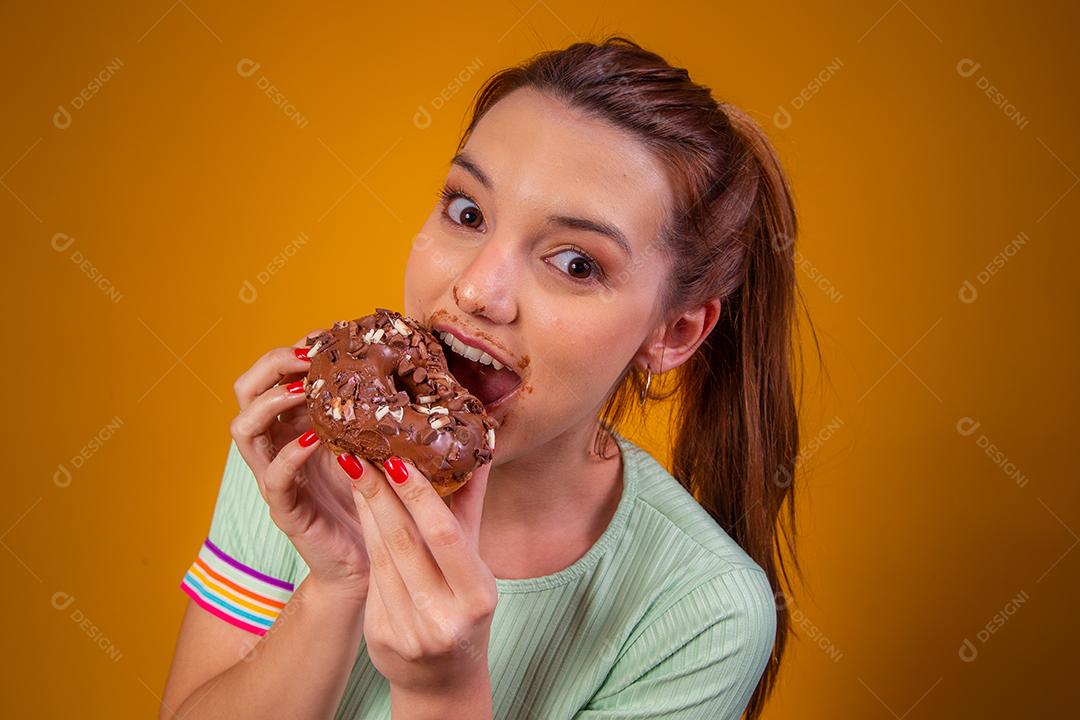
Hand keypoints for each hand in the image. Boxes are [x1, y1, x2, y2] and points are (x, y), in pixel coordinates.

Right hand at [230, 330, 369, 600]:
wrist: (372, 564)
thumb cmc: (377, 500)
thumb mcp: (377, 443)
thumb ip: (381, 411)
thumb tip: (416, 366)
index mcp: (297, 425)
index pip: (273, 375)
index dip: (292, 351)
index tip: (324, 336)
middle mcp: (278, 446)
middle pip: (245, 392)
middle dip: (272, 365)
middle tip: (306, 357)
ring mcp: (275, 477)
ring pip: (244, 429)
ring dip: (272, 401)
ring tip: (305, 390)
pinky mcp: (286, 509)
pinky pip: (273, 477)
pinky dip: (290, 454)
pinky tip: (315, 440)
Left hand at [346, 453, 497, 697]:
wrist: (444, 680)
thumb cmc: (464, 610)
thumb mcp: (476, 566)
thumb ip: (471, 508)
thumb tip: (478, 448)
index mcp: (477, 597)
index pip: (445, 536)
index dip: (418, 496)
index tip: (397, 459)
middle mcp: (443, 617)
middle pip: (405, 543)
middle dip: (380, 494)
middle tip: (359, 453)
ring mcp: (409, 630)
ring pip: (382, 556)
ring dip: (366, 510)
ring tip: (354, 470)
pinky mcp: (380, 636)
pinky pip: (371, 577)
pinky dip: (365, 540)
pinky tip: (359, 511)